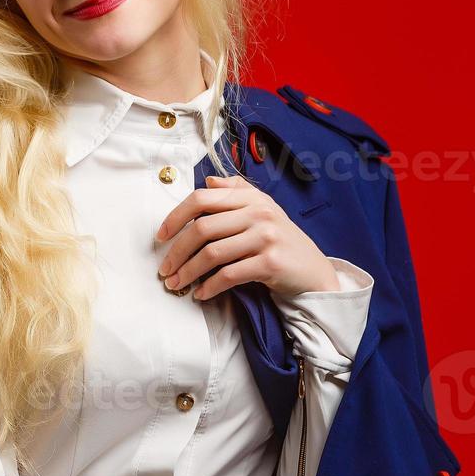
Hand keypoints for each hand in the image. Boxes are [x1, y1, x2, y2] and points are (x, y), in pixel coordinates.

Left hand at [156, 175, 338, 300]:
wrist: (313, 272)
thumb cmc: (282, 241)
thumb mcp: (263, 209)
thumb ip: (237, 192)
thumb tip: (208, 182)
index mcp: (251, 198)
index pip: (202, 199)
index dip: (176, 217)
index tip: (161, 236)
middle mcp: (259, 213)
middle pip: (202, 228)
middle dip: (177, 251)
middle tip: (164, 268)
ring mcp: (266, 237)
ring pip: (212, 253)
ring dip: (188, 271)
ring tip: (176, 283)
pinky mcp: (270, 263)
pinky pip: (229, 275)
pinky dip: (210, 286)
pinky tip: (201, 293)